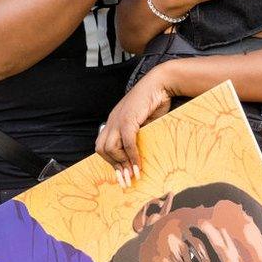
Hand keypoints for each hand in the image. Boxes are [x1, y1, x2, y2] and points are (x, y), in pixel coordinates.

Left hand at [95, 67, 173, 185]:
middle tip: (126, 178)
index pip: (103, 146)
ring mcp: (118, 119)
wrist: (160, 83)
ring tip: (133, 173)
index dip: (112, 162)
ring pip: (110, 148)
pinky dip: (132, 156)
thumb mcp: (144, 123)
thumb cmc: (155, 102)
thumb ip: (138, 136)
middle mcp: (112, 121)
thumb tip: (139, 154)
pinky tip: (138, 165)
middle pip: (101, 149)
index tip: (122, 176)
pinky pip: (126, 143)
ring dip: (122, 163)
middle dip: (114, 166)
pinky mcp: (128, 119)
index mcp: (114, 122)